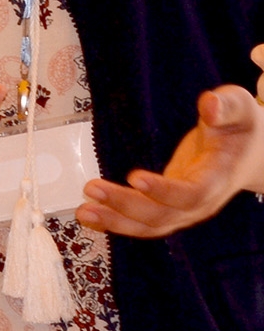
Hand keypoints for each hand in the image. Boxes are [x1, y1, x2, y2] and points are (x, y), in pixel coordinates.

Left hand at [79, 83, 263, 237]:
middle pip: (164, 215)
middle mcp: (202, 202)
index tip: (134, 177)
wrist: (252, 155)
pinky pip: (142, 224)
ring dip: (115, 220)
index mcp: (219, 177)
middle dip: (126, 205)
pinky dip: (115, 223)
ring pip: (150, 226)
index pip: (192, 193)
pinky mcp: (169, 209)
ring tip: (83, 210)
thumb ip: (227, 106)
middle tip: (91, 188)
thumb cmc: (241, 129)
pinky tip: (88, 215)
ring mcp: (185, 210)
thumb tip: (210, 104)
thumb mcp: (242, 108)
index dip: (164, 190)